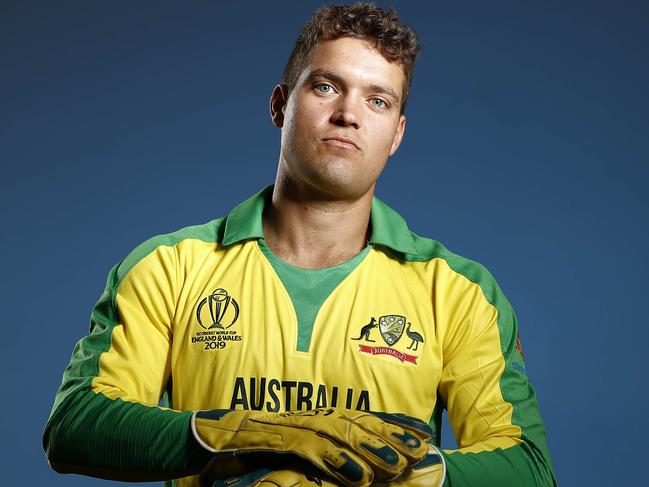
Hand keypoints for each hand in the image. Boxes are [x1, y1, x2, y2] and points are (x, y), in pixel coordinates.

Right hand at [192, 408, 431, 485]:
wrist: (198, 440)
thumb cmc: (241, 450)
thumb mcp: (284, 455)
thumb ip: (314, 458)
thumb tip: (350, 469)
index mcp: (310, 419)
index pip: (357, 417)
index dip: (389, 424)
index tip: (419, 432)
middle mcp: (303, 416)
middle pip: (353, 420)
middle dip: (389, 434)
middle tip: (421, 446)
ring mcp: (286, 424)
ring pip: (336, 430)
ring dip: (369, 447)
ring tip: (398, 465)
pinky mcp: (268, 438)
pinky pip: (308, 448)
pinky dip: (334, 461)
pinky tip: (358, 476)